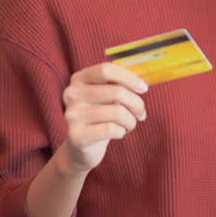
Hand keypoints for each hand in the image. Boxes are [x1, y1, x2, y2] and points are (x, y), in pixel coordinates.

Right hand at [55, 62, 148, 177]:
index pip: (106, 70)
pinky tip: (117, 133)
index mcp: (79, 79)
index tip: (144, 89)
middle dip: (137, 103)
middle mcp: (72, 94)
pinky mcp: (77, 135)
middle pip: (116, 91)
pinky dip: (121, 131)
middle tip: (141, 114)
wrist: (82, 146)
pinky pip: (111, 129)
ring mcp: (72, 115)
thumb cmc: (101, 117)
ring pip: (117, 112)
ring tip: (128, 125)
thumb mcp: (107, 97)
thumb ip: (120, 85)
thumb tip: (142, 83)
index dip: (129, 78)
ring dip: (131, 121)